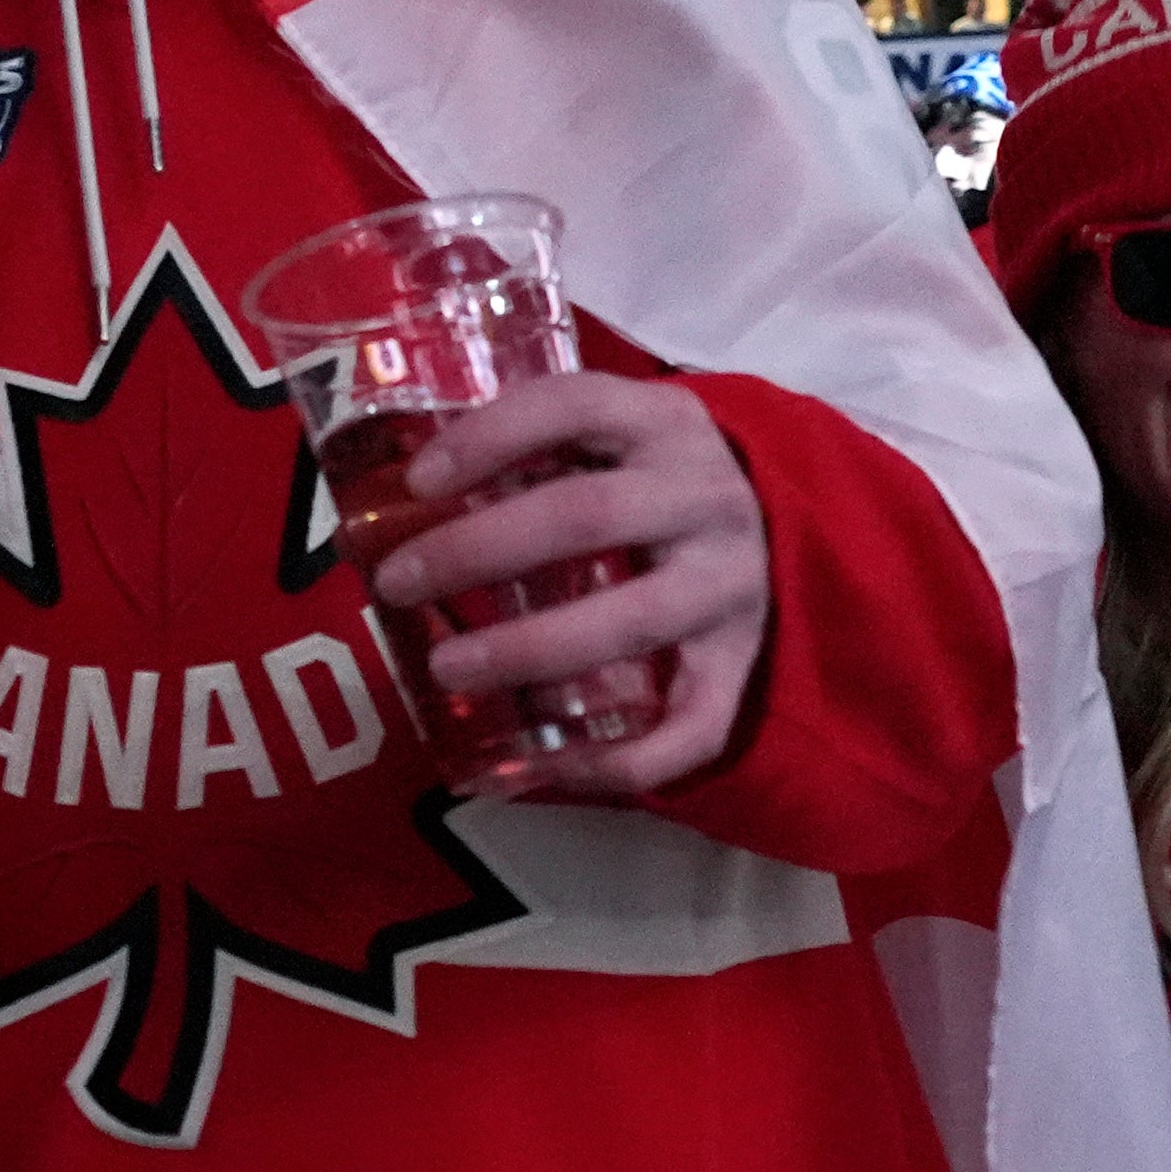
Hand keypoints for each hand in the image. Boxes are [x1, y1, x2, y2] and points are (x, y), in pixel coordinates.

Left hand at [368, 371, 771, 798]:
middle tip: (397, 583)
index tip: (417, 481)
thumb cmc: (650, 480)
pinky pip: (694, 723)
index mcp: (661, 424)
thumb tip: (389, 506)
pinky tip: (550, 765)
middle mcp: (704, 498)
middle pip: (585, 515)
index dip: (489, 438)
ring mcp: (730, 584)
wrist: (782, 521)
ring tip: (446, 668)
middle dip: (478, 551)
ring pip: (628, 621)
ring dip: (528, 649)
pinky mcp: (744, 660)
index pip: (572, 406)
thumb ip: (531, 452)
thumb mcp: (610, 437)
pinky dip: (623, 756)